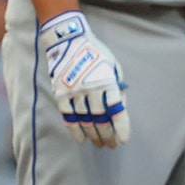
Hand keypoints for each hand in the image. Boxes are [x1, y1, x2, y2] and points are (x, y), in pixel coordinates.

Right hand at [39, 11, 129, 147]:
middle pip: (100, 120)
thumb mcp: (114, 66)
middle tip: (112, 145)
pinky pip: (68, 117)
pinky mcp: (61, 94)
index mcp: (107, 81)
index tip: (123, 139)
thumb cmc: (97, 53)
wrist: (69, 40)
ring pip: (85, 121)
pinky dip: (75, 130)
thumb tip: (119, 110)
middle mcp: (90, 89)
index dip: (121, 127)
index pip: (116, 110)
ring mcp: (74, 92)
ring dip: (93, 135)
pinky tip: (81, 139)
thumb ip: (118, 88)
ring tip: (100, 144)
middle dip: (108, 135)